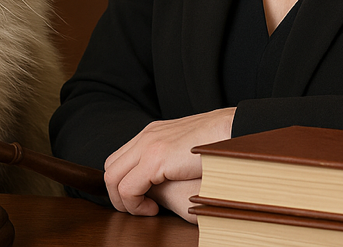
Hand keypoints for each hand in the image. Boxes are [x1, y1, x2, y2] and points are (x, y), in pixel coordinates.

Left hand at [104, 107, 234, 217]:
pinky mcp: (155, 158)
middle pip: (111, 167)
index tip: (144, 200)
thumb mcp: (185, 155)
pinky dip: (134, 204)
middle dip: (118, 194)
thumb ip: (167, 165)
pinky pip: (127, 187)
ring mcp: (148, 144)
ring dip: (124, 201)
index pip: (120, 159)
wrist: (232, 132)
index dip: (123, 184)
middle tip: (141, 208)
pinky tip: (154, 210)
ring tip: (148, 210)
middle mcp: (146, 136)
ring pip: (112, 177)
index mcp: (153, 133)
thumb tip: (156, 189)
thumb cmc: (216, 148)